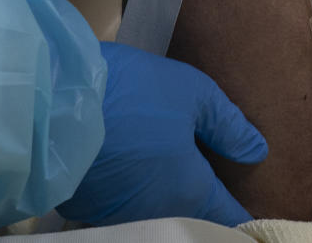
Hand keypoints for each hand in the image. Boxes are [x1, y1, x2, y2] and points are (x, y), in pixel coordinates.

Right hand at [58, 41, 267, 226]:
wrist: (56, 100)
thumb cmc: (134, 94)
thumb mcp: (192, 93)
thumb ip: (228, 125)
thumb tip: (256, 151)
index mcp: (192, 191)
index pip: (230, 216)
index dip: (242, 212)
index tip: (246, 204)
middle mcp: (161, 214)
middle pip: (192, 218)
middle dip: (202, 204)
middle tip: (205, 181)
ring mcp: (121, 216)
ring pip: (155, 214)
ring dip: (163, 199)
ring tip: (164, 172)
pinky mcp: (86, 209)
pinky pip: (121, 207)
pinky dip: (130, 195)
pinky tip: (128, 170)